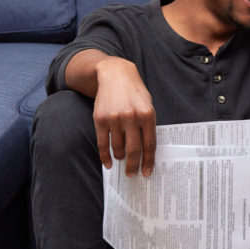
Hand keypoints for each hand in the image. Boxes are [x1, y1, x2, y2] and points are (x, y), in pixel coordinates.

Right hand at [92, 58, 156, 176]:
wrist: (115, 75)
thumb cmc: (135, 93)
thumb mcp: (148, 106)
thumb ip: (148, 126)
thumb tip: (146, 153)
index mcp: (147, 115)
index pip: (149, 145)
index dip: (148, 161)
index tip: (147, 172)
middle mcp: (131, 117)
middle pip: (134, 150)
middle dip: (134, 165)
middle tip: (133, 174)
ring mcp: (115, 118)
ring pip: (118, 148)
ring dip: (121, 158)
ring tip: (122, 160)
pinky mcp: (100, 119)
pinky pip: (103, 144)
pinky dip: (105, 156)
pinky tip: (108, 163)